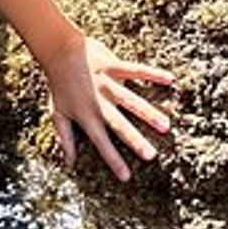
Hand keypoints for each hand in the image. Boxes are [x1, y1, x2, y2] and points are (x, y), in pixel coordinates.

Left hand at [39, 36, 174, 181]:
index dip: (113, 160)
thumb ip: (65, 138)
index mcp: (86, 116)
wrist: (58, 51)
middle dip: (136, 141)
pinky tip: (170, 80)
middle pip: (120, 125)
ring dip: (149, 113)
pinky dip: (153, 74)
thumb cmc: (59, 85)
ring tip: (165, 126)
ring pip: (132, 100)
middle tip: (151, 156)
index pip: (101, 143)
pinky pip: (136, 70)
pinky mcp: (114, 66)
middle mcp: (99, 102)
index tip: (126, 177)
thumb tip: (69, 163)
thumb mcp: (57, 114)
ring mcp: (108, 84)